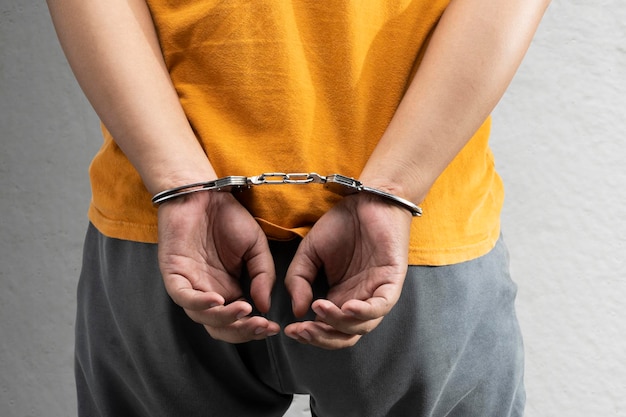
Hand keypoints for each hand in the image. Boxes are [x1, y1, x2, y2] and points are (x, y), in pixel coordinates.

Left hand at [157, 191, 279, 342]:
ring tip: (245, 310)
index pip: (238, 321)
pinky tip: (218, 300)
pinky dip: (200, 303)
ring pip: (202, 317)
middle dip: (241, 331)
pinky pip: (183, 297)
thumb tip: (265, 306)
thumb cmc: (228, 218)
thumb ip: (263, 276)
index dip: (254, 328)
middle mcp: (208, 292)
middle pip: (220, 327)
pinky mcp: (174, 273)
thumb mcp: (256, 248)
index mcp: (228, 289)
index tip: (273, 327)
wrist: (205, 193)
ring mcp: (190, 284)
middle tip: (260, 326)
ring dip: (224, 318)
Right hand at [284, 193, 411, 348]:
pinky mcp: (391, 280)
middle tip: (303, 330)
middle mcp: (359, 300)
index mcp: (340, 297)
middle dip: (322, 337)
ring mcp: (376, 292)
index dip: (310, 334)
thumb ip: (297, 280)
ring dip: (339, 323)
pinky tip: (346, 306)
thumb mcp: (308, 253)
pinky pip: (381, 306)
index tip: (290, 330)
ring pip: (363, 326)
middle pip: (345, 336)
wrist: (366, 199)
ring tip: (319, 309)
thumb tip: (296, 310)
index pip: (328, 329)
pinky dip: (364, 312)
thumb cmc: (341, 225)